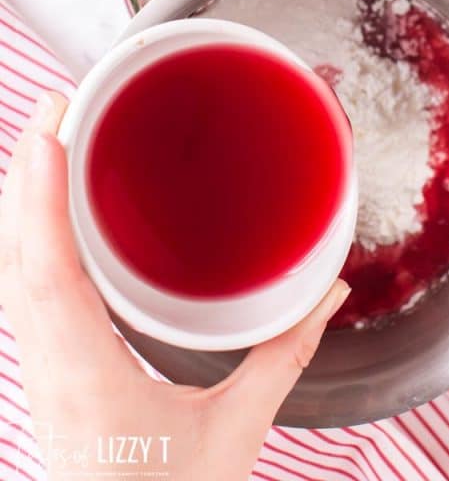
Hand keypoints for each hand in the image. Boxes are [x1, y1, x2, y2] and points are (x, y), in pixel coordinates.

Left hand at [0, 92, 350, 479]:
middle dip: (26, 171)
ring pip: (9, 264)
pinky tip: (46, 206)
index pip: (46, 273)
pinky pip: (22, 283)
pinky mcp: (48, 359)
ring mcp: (39, 360)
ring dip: (21, 196)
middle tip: (56, 106)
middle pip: (12, 252)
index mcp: (87, 375)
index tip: (51, 133)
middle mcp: (47, 362)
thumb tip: (329, 294)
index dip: (41, 199)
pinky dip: (29, 231)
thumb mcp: (236, 430)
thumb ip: (284, 357)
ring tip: (48, 137)